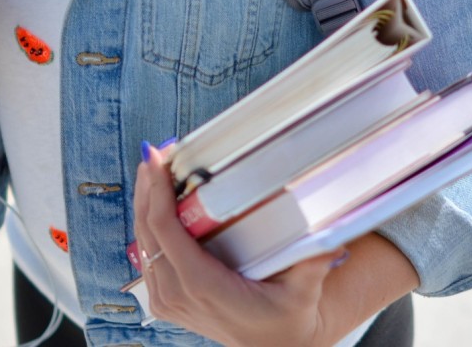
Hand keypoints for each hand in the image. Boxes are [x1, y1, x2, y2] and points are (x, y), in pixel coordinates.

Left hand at [133, 144, 345, 346]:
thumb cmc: (286, 318)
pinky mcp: (166, 300)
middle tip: (154, 153)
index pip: (165, 230)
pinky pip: (148, 255)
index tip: (157, 159)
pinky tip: (156, 201)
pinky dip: (149, 224)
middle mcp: (177, 294)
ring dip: (145, 203)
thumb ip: (313, 264)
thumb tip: (329, 237)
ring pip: (142, 241)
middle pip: (147, 229)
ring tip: (154, 169)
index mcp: (202, 286)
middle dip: (147, 187)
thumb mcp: (303, 292)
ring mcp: (167, 300)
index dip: (157, 191)